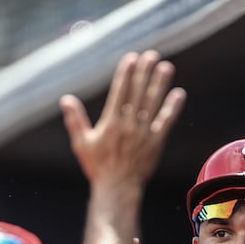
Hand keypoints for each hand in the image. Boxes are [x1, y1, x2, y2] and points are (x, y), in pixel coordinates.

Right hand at [59, 50, 186, 185]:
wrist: (117, 189)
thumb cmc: (98, 167)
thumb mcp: (82, 143)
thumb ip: (75, 120)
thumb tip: (66, 99)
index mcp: (111, 123)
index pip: (120, 92)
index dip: (126, 73)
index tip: (132, 57)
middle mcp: (128, 125)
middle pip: (138, 93)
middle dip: (145, 72)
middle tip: (151, 55)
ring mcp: (144, 133)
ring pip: (153, 103)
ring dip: (160, 84)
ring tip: (166, 67)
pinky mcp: (155, 143)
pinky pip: (166, 122)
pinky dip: (172, 108)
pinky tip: (178, 94)